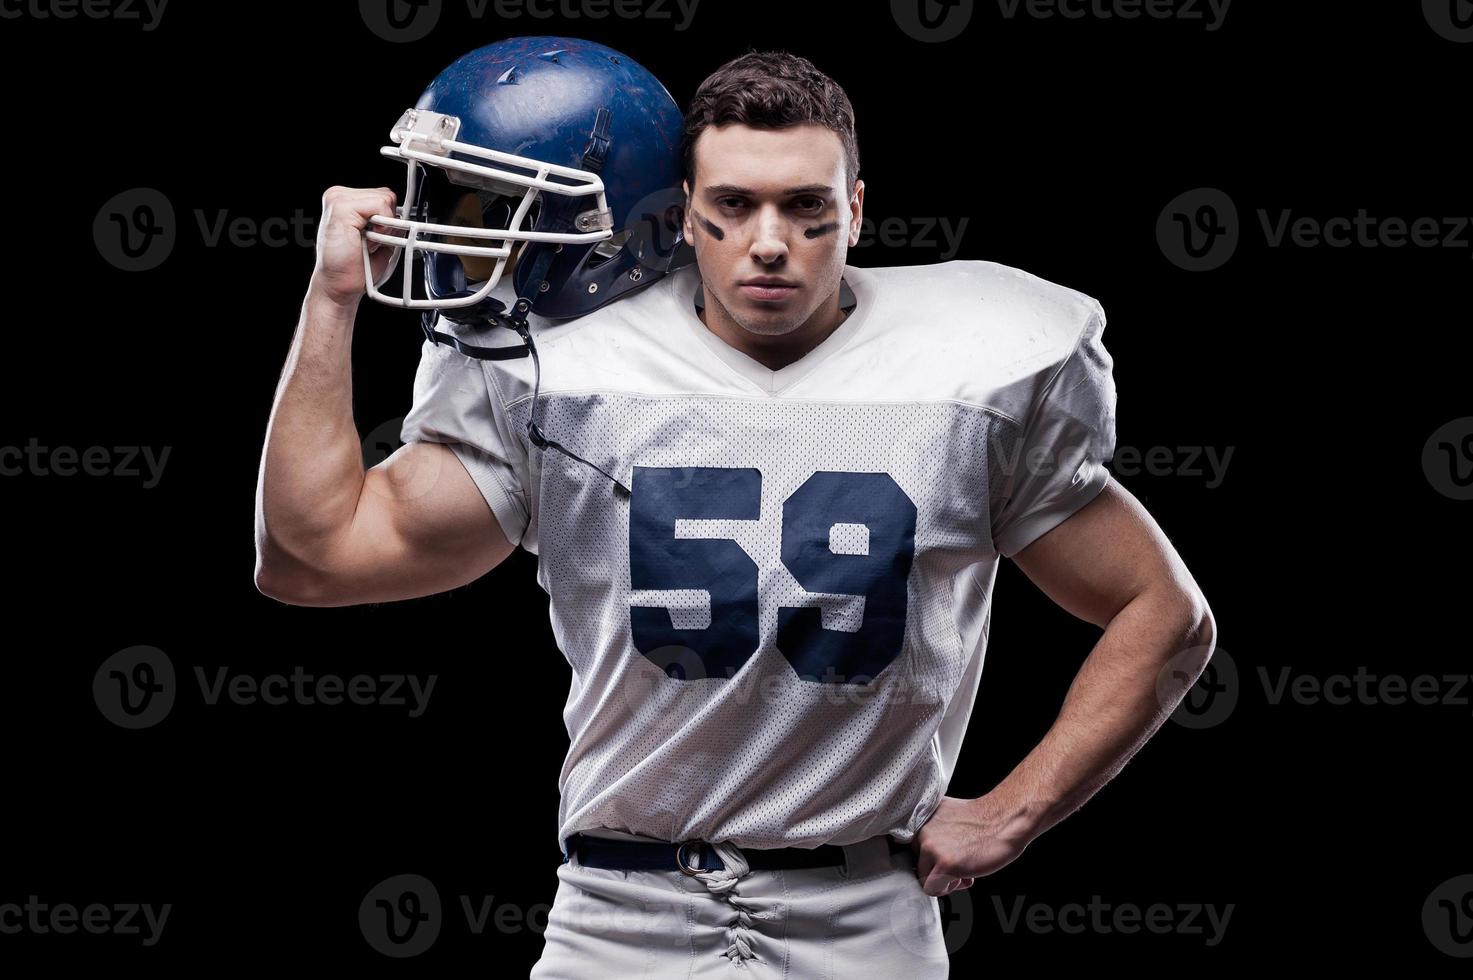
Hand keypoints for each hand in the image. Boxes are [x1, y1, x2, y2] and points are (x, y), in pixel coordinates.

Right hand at [309, 185, 402, 308]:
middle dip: (387, 223)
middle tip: (370, 243)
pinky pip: (380, 205)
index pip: (383, 195)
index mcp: (346, 200)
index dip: (388, 219)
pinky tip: (367, 241)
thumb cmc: (357, 266)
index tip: (375, 239)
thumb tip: (406, 214)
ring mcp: (337, 198)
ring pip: (385, 199)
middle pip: (386, 195)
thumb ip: (387, 221)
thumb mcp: (378, 238)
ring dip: (384, 227)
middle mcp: (339, 195)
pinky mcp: (340, 207)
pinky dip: (381, 227)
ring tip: (367, 243)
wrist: (340, 286)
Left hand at [911, 794, 1037, 896]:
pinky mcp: (943, 863)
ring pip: (924, 878)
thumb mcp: (950, 818)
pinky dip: (948, 888)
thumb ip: (935, 833)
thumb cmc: (985, 821)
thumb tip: (929, 858)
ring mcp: (931, 847)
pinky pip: (932, 889)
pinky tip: (965, 876)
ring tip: (965, 868)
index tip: (952, 855)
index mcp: (922, 818)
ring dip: (945, 879)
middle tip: (962, 864)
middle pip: (919, 864)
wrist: (1005, 820)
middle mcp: (921, 831)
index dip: (935, 857)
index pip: (915, 849)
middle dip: (939, 869)